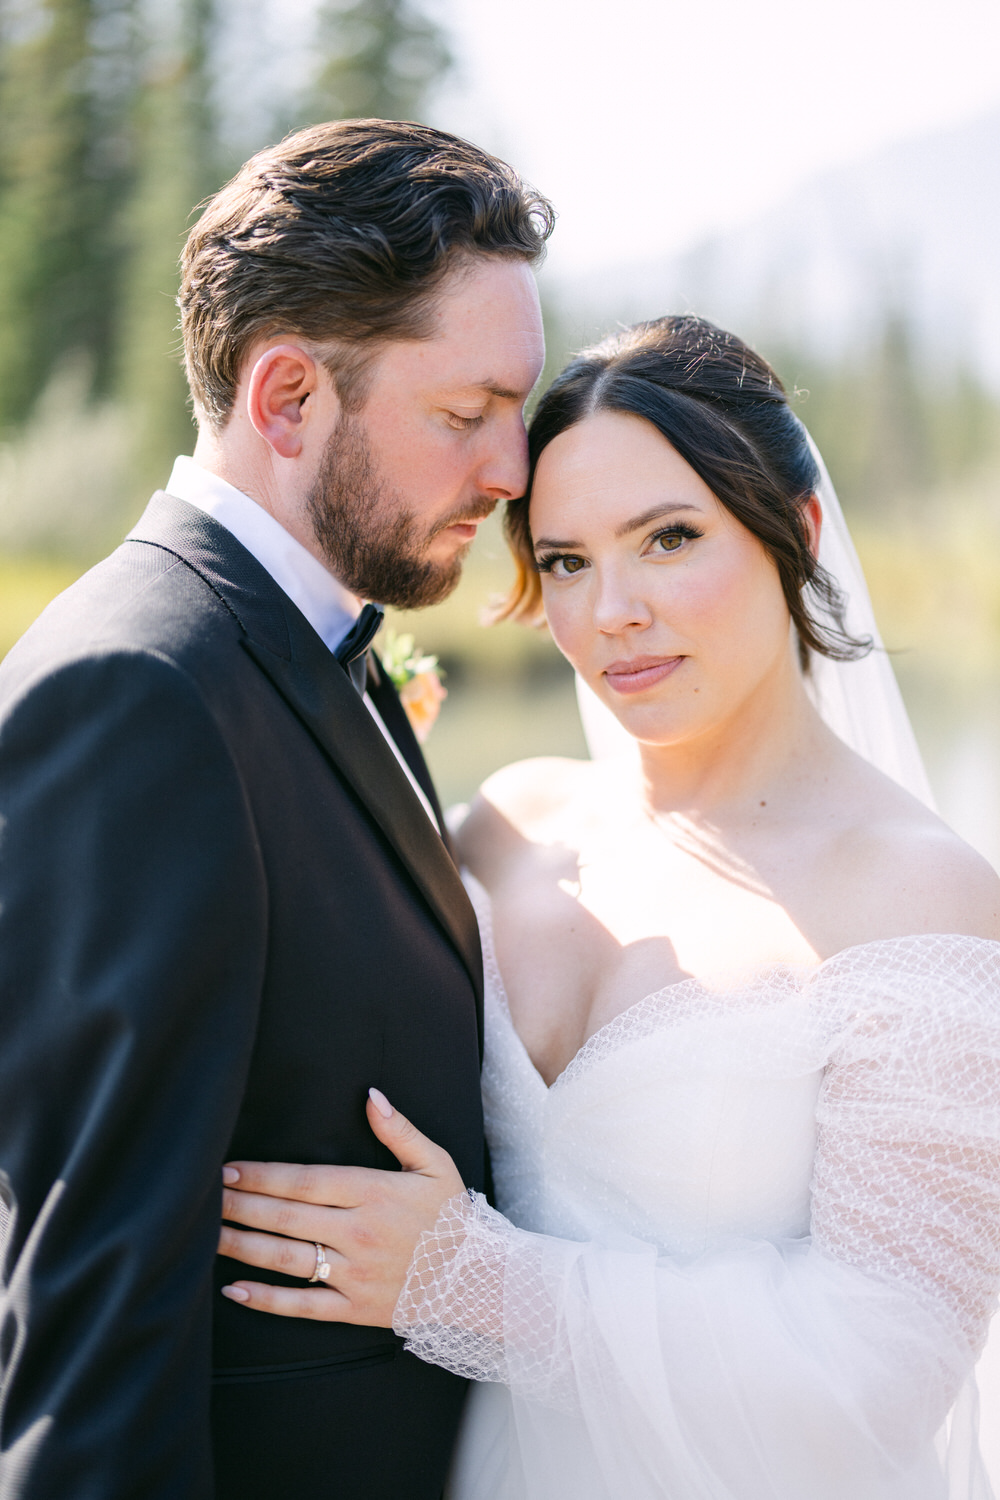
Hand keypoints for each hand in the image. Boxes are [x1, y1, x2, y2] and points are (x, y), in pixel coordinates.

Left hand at [217, 1088, 464, 1325]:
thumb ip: (400, 1130)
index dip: (262, 1175)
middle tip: (202, 1197)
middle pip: (286, 1217)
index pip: (305, 1181)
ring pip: (286, 1259)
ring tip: (206, 1235)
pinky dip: (266, 1300)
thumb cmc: (452, 1216)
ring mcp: (353, 1273)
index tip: (227, 1169)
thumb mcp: (435, 1164)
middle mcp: (357, 1233)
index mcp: (373, 1193)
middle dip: (240, 1205)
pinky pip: (302, 1306)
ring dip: (242, 1246)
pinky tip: (234, 1289)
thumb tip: (371, 1095)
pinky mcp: (353, 1308)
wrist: (478, 1280)